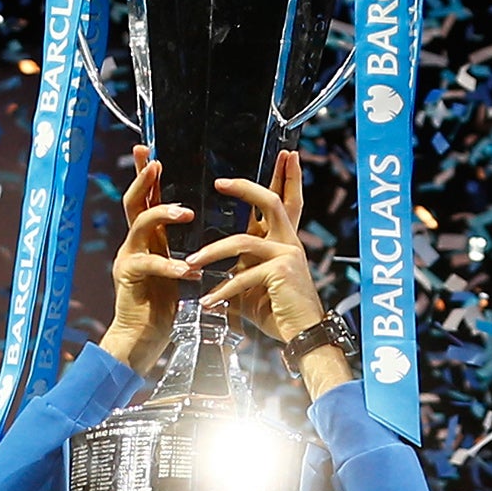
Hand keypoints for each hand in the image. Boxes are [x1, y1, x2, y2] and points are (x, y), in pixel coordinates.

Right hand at [98, 145, 197, 375]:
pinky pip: (148, 264)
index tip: (149, 150)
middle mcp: (134, 243)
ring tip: (187, 212)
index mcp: (147, 239)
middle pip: (134, 202)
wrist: (142, 339)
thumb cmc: (161, 307)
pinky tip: (190, 270)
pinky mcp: (130, 279)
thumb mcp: (175, 268)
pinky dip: (171, 265)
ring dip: (164, 214)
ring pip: (140, 224)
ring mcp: (129, 259)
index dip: (146, 174)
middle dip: (144, 179)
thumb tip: (198, 225)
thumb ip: (178, 247)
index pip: (146, 198)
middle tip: (157, 162)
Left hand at [188, 150, 325, 342]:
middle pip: (270, 202)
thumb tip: (210, 265)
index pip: (286, 202)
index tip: (283, 155)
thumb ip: (238, 267)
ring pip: (242, 241)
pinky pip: (243, 275)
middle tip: (221, 182)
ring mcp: (287, 255)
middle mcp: (289, 242)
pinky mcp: (281, 273)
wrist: (301, 335)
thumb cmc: (277, 310)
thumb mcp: (253, 283)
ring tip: (190, 262)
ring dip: (212, 252)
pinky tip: (208, 301)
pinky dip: (222, 290)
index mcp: (284, 241)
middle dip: (246, 188)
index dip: (285, 177)